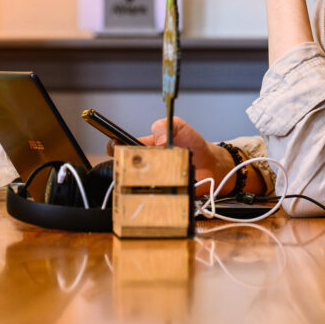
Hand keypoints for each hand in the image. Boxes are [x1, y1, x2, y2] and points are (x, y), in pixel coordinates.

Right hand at [106, 116, 232, 196]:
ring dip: (146, 180)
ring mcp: (152, 180)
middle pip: (125, 168)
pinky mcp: (162, 194)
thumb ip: (164, 126)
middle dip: (128, 166)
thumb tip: (159, 141)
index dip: (114, 147)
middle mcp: (144, 165)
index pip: (121, 146)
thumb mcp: (178, 125)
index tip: (115, 147)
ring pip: (137, 185)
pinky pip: (154, 198)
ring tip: (162, 173)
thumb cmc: (192, 143)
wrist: (211, 164)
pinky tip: (170, 187)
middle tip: (144, 161)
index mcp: (143, 146)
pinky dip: (160, 194)